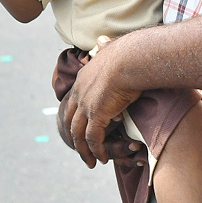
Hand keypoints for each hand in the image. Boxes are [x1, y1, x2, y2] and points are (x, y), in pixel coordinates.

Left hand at [62, 40, 140, 168]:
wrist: (131, 59)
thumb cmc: (128, 53)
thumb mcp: (112, 50)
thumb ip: (105, 48)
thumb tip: (102, 40)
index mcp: (83, 78)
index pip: (74, 102)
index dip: (77, 116)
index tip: (82, 127)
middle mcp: (79, 92)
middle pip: (70, 120)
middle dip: (75, 137)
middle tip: (82, 150)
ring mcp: (86, 105)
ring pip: (78, 134)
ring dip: (84, 150)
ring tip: (91, 161)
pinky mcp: (96, 115)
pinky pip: (92, 139)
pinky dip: (96, 150)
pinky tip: (102, 158)